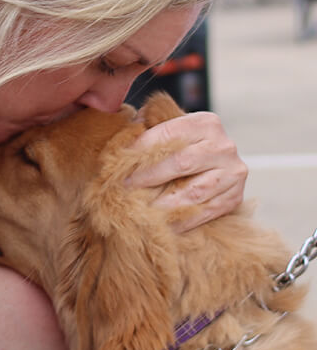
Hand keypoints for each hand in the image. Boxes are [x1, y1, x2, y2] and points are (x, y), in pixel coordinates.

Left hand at [126, 111, 247, 231]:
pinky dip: (180, 222)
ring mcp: (233, 173)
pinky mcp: (234, 198)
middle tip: (123, 188)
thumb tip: (121, 139)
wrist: (214, 160)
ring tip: (137, 210)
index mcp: (205, 123)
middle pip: (181, 162)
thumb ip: (146, 126)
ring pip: (193, 193)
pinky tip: (159, 226)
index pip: (167, 134)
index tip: (116, 163)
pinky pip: (204, 213)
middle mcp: (223, 146)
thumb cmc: (180, 144)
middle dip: (148, 177)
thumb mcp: (167, 126)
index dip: (140, 149)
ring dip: (162, 204)